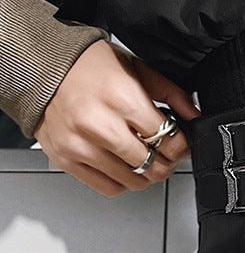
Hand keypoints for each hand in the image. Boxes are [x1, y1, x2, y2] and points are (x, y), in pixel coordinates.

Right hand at [35, 40, 199, 196]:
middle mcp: (99, 125)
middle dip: (167, 162)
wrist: (42, 67)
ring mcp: (80, 145)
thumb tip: (194, 115)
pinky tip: (127, 168)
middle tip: (168, 155)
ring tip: (148, 160)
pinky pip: (107, 187)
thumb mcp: (137, 68)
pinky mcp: (65, 159)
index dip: (181, 145)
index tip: (180, 143)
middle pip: (151, 164)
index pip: (167, 138)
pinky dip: (124, 183)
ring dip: (147, 175)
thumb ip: (171, 93)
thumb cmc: (88, 65)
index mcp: (121, 98)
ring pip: (132, 180)